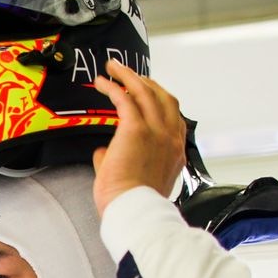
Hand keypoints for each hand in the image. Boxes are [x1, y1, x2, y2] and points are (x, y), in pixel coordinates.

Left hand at [90, 59, 187, 215]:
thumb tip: (105, 152)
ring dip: (128, 75)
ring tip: (113, 67)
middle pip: (163, 97)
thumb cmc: (132, 202)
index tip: (144, 92)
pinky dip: (114, 86)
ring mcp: (156, 131)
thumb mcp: (136, 179)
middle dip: (145, 82)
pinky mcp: (136, 129)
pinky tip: (102, 82)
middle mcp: (170, 137)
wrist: (134, 210)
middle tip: (129, 74)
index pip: (173, 116)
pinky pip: (125, 98)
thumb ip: (121, 161)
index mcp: (175, 150)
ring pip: (145, 91)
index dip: (158, 99)